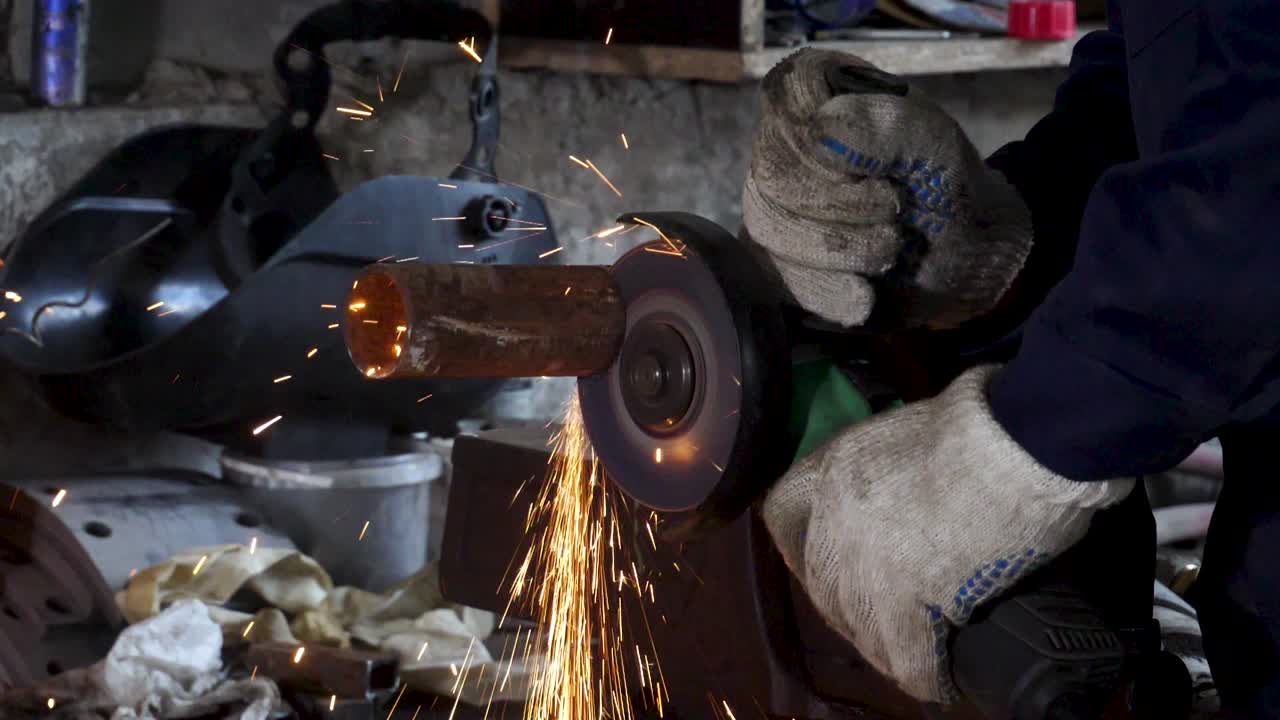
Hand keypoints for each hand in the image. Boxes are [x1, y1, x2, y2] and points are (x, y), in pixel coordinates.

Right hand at [742, 49, 1032, 328]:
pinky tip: (863, 295)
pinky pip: (774, 274)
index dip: (821, 132)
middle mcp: (787, 141)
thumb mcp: (935, 143)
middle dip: (837, 202)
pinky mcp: (777, 255)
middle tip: (893, 210)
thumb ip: (884, 125)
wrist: (963, 256)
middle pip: (773, 168)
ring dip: (836, 247)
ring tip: (891, 250)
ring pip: (767, 225)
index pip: (787, 92)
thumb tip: (819, 134)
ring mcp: (776, 200)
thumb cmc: (947, 184)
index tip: (874, 166)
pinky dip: (823, 288)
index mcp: (824, 90)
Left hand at [761, 366, 1134, 701]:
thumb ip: (886, 461)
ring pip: (859, 626)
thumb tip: (904, 480)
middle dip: (846, 604)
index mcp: (830, 470)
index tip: (821, 557)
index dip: (800, 542)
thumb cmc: (977, 422)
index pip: (783, 514)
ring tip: (906, 654)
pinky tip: (937, 680)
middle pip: (821, 582)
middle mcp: (835, 523)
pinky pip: (907, 656)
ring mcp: (868, 567)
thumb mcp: (906, 429)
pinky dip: (923, 673)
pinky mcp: (910, 603)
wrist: (1013, 445)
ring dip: (882, 644)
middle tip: (877, 615)